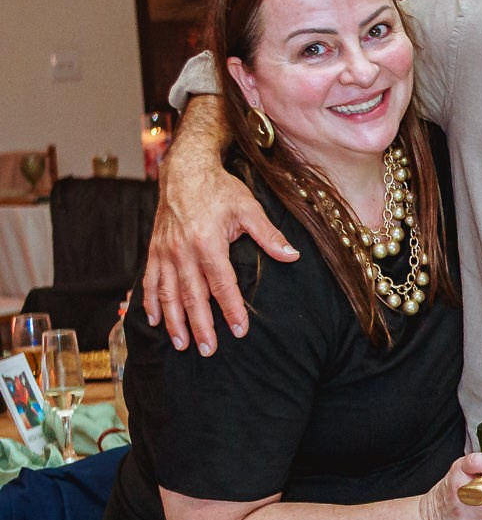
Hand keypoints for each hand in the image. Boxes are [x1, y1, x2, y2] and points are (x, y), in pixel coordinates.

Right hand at [142, 95, 298, 354]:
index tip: (239, 330)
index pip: (222, 283)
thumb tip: (293, 256)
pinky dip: (150, 302)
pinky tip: (155, 321)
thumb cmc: (219, 188)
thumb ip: (269, 235)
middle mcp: (181, 250)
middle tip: (209, 350)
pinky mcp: (154, 249)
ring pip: (168, 293)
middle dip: (200, 325)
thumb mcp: (249, 207)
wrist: (183, 169)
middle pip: (192, 295)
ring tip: (183, 345)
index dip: (231, 308)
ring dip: (175, 321)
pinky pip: (150, 281)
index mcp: (207, 242)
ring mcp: (164, 251)